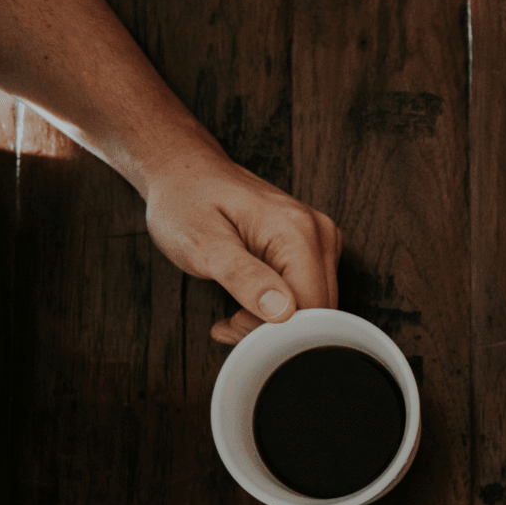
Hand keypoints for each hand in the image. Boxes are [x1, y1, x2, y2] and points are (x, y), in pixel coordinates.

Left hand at [142, 149, 340, 343]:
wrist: (185, 173)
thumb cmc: (187, 203)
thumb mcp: (203, 243)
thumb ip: (243, 276)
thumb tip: (282, 311)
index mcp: (298, 232)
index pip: (311, 307)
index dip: (276, 330)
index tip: (234, 324)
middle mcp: (319, 233)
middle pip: (318, 309)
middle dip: (275, 328)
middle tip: (230, 322)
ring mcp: (320, 239)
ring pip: (315, 306)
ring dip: (275, 322)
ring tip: (235, 312)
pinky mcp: (313, 247)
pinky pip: (308, 293)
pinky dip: (279, 308)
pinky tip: (249, 302)